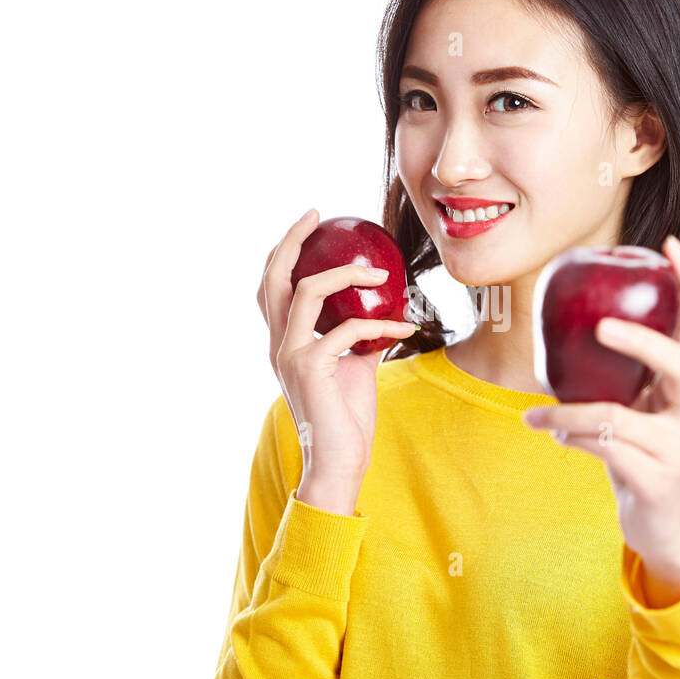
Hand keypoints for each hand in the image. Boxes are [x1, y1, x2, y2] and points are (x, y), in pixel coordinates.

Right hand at [257, 208, 417, 513]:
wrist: (340, 462)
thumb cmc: (346, 419)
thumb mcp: (354, 368)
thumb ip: (358, 338)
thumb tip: (383, 312)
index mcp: (283, 343)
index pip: (271, 287)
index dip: (283, 252)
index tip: (309, 224)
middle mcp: (279, 344)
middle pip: (273, 277)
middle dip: (291, 239)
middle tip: (316, 215)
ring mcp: (290, 354)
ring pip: (306, 291)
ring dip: (345, 275)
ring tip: (379, 272)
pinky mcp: (311, 368)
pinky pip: (348, 330)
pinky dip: (381, 326)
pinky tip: (407, 328)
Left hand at [522, 234, 679, 585]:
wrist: (661, 525)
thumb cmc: (637, 455)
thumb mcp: (626, 408)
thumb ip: (607, 376)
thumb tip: (553, 331)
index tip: (670, 244)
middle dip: (640, 341)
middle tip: (599, 326)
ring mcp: (677, 446)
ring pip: (617, 416)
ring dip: (566, 413)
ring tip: (535, 415)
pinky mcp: (657, 479)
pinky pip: (605, 449)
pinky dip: (571, 438)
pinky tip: (552, 435)